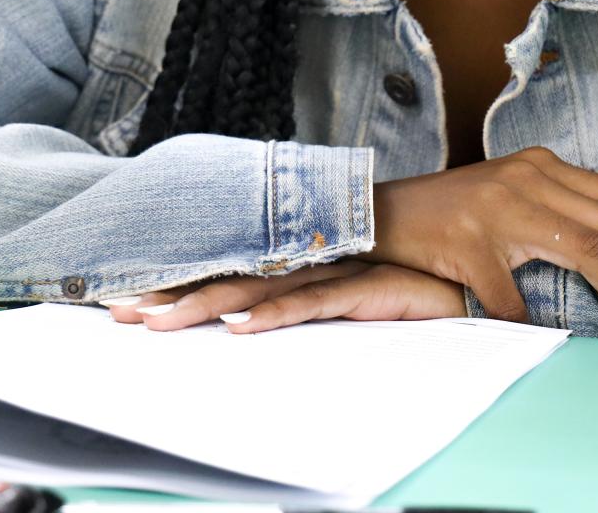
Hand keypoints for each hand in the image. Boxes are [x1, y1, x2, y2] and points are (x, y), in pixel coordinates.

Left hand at [100, 261, 465, 333]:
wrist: (480, 279)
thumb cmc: (414, 295)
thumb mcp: (348, 309)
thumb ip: (305, 313)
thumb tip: (249, 331)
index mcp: (299, 270)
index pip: (226, 277)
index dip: (176, 288)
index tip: (124, 303)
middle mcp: (310, 266)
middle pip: (227, 279)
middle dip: (170, 295)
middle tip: (117, 311)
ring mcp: (337, 274)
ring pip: (258, 289)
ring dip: (204, 304)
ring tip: (157, 321)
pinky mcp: (368, 290)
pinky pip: (314, 303)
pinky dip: (275, 314)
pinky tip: (239, 327)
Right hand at [369, 146, 597, 330]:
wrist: (377, 211)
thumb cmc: (448, 213)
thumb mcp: (511, 197)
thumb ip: (559, 211)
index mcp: (544, 168)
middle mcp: (531, 181)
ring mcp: (501, 211)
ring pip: (584, 249)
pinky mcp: (470, 245)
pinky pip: (513, 295)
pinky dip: (535, 321)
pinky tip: (561, 345)